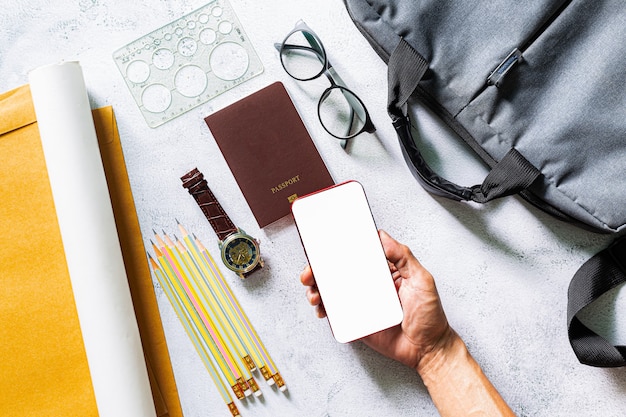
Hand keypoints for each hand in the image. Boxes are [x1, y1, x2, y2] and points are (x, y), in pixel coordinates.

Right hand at [300, 229, 455, 371]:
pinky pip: (336, 313)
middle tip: (310, 271)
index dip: (339, 248)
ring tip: (313, 292)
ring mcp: (362, 302)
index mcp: (384, 271)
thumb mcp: (421, 280)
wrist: (427, 350)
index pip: (358, 254)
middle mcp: (370, 284)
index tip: (324, 244)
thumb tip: (383, 236)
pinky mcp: (357, 321)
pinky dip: (324, 309)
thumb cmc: (430, 316)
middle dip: (319, 269)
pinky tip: (321, 308)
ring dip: (317, 288)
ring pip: (333, 291)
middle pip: (339, 272)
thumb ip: (403, 257)